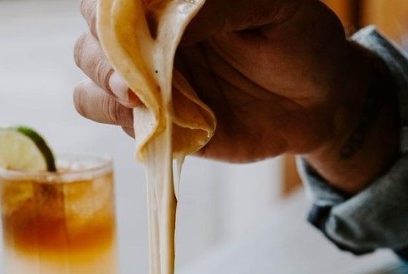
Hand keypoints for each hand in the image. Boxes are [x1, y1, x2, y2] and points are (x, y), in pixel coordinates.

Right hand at [73, 0, 397, 191]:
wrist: (319, 104)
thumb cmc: (300, 41)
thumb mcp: (273, 7)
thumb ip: (219, 6)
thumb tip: (167, 19)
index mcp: (169, 5)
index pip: (109, 1)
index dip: (105, 13)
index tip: (126, 27)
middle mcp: (150, 42)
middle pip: (88, 41)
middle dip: (101, 57)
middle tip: (133, 78)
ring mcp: (151, 86)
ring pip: (89, 84)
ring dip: (103, 90)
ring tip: (142, 100)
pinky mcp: (161, 128)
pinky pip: (117, 124)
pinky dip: (122, 124)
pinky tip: (156, 123)